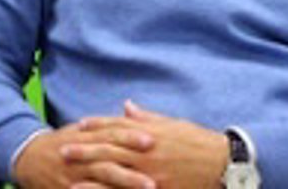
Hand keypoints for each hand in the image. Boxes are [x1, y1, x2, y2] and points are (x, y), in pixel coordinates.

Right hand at [13, 124, 156, 188]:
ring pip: (99, 182)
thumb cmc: (61, 143)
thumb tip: (132, 109)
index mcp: (85, 137)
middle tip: (156, 177)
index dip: (130, 137)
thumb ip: (106, 123)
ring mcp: (73, 176)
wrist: (27, 158)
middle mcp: (80, 156)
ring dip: (121, 188)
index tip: (152, 139)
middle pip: (108, 161)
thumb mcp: (80, 129)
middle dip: (131, 170)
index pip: (111, 135)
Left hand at [66, 100, 228, 188]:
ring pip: (114, 175)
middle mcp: (147, 152)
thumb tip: (127, 107)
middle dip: (84, 150)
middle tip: (62, 150)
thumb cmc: (199, 143)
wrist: (224, 165)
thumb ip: (147, 118)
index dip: (97, 125)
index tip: (79, 124)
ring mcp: (150, 175)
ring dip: (91, 178)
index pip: (117, 127)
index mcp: (150, 133)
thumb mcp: (173, 125)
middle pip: (109, 150)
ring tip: (69, 180)